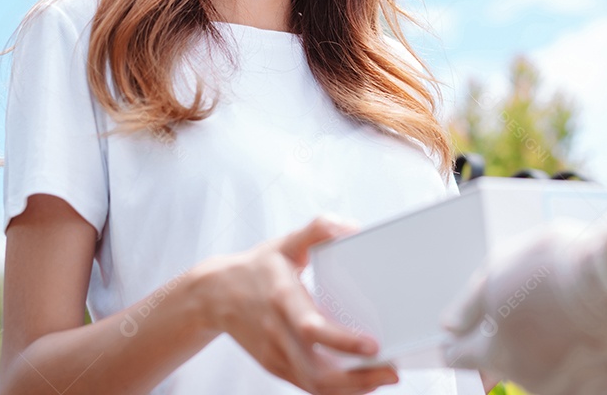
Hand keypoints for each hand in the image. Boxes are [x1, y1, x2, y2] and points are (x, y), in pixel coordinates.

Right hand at [193, 215, 399, 394]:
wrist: (214, 295)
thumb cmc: (257, 267)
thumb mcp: (286, 243)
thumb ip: (317, 229)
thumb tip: (351, 228)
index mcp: (282, 299)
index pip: (312, 328)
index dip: (343, 341)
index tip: (373, 345)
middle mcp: (277, 332)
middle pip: (317, 371)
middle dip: (358, 379)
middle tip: (392, 372)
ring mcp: (275, 354)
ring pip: (314, 385)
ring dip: (351, 388)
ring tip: (383, 378)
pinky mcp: (275, 366)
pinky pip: (308, 386)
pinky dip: (335, 390)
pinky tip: (360, 382)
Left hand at [439, 219, 606, 394]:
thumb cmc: (564, 269)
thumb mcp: (500, 268)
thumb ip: (470, 303)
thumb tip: (449, 325)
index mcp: (499, 353)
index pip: (462, 357)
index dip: (458, 342)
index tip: (459, 335)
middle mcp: (533, 380)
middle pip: (513, 361)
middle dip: (519, 337)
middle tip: (538, 303)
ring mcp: (574, 387)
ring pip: (555, 368)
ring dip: (559, 346)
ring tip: (575, 308)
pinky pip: (596, 371)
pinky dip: (597, 353)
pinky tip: (604, 325)